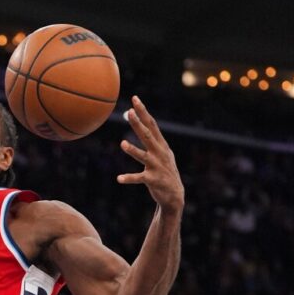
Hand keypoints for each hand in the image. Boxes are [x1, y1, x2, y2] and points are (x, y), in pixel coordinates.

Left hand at [118, 96, 184, 212]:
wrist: (174, 195)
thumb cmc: (164, 170)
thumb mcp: (161, 152)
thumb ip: (152, 139)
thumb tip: (141, 123)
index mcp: (161, 145)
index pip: (152, 124)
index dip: (143, 111)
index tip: (135, 99)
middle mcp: (160, 153)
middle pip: (147, 135)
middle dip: (138, 124)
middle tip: (129, 112)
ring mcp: (157, 166)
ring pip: (143, 156)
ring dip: (133, 150)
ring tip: (122, 143)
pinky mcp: (153, 180)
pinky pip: (139, 178)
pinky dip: (129, 178)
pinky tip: (119, 178)